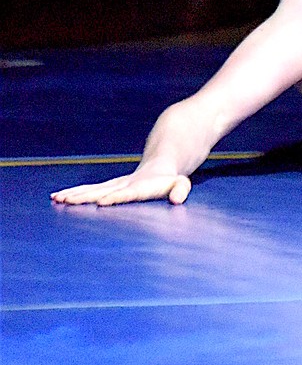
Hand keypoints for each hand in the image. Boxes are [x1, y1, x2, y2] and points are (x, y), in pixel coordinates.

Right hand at [51, 170, 191, 205]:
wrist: (160, 162)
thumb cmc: (171, 180)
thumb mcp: (181, 183)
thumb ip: (181, 190)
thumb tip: (178, 199)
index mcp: (141, 186)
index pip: (128, 193)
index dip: (116, 197)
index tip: (102, 202)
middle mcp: (124, 184)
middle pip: (102, 190)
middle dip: (85, 197)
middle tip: (67, 201)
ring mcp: (115, 185)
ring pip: (92, 189)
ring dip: (75, 195)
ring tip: (57, 199)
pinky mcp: (109, 186)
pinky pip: (90, 190)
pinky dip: (75, 193)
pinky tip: (58, 197)